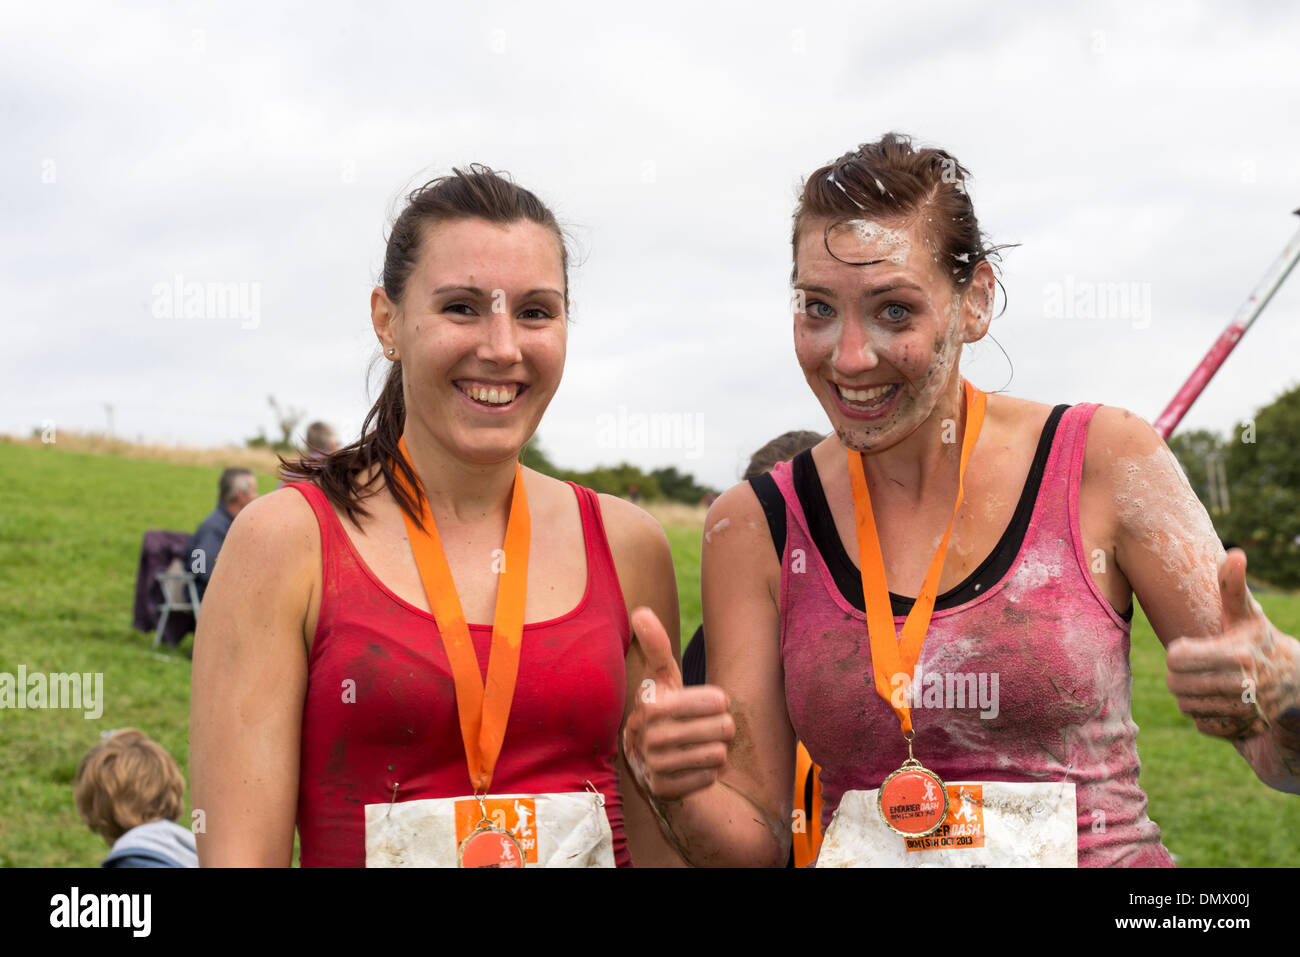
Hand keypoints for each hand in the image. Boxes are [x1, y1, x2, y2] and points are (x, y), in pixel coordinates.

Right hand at [622, 606, 735, 802]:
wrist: (647, 755)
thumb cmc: (663, 707)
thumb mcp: (662, 676)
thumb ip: (656, 645)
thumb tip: (640, 611)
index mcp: (650, 706)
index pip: (711, 702)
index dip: (718, 702)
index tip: (717, 701)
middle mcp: (648, 738)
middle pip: (719, 730)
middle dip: (723, 727)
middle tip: (716, 726)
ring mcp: (653, 766)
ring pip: (716, 755)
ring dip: (718, 749)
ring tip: (707, 744)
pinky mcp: (662, 790)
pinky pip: (708, 780)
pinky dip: (710, 772)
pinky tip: (699, 765)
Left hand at [1166, 550, 1299, 755]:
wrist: (1295, 678)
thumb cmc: (1258, 638)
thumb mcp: (1246, 612)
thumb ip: (1232, 586)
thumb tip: (1235, 554)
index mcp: (1238, 655)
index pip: (1176, 659)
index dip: (1177, 652)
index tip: (1190, 646)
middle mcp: (1244, 686)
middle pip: (1177, 685)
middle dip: (1178, 674)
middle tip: (1192, 666)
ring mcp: (1247, 712)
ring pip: (1187, 707)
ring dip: (1189, 694)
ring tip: (1204, 680)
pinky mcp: (1246, 729)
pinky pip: (1203, 726)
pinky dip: (1204, 715)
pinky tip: (1216, 699)